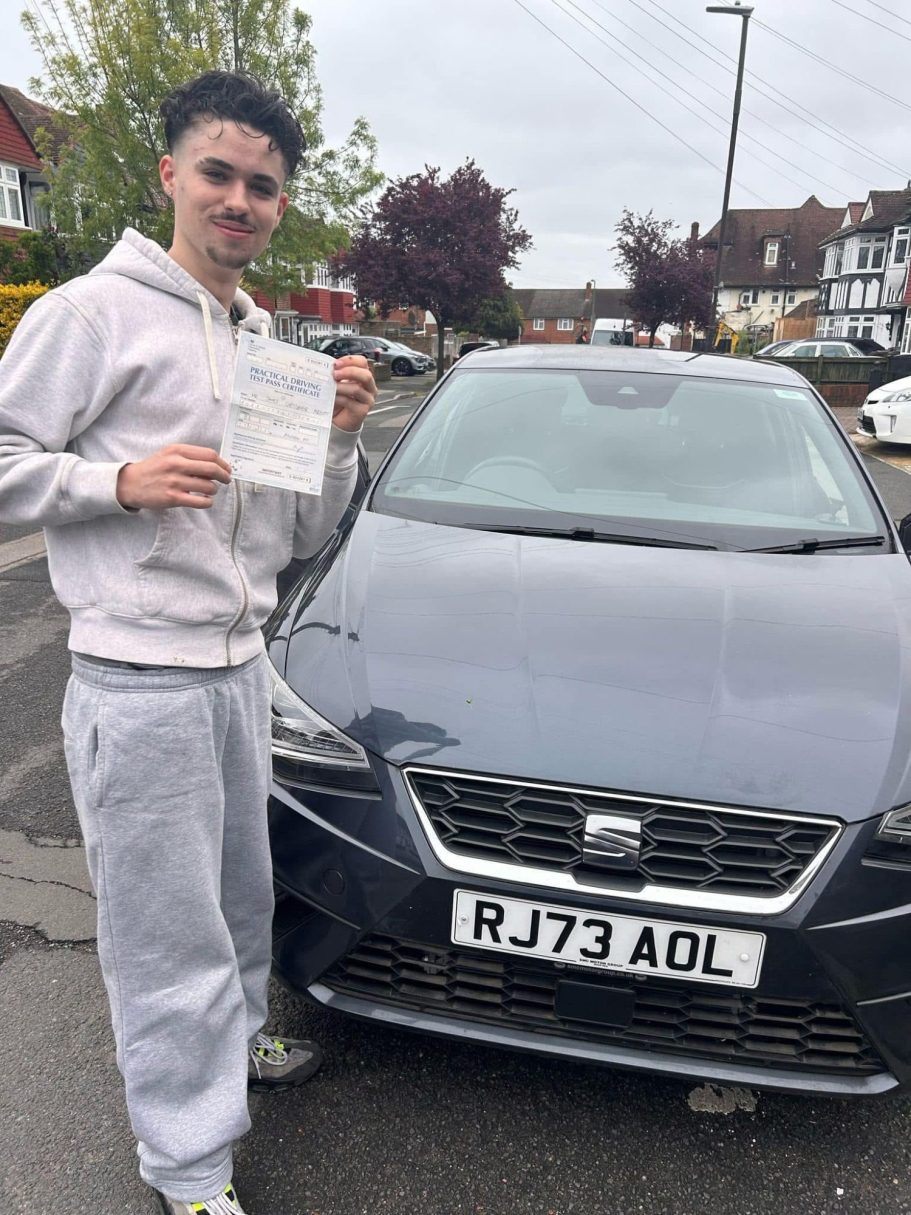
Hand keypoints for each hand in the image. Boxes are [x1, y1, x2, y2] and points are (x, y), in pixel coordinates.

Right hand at [116, 444, 231, 509]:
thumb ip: (189, 457)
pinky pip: (200, 501)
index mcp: (177, 450)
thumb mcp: (169, 455)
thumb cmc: (153, 469)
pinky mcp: (173, 498)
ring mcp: (174, 481)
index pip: (209, 454)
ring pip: (208, 486)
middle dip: (224, 476)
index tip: (227, 469)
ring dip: (214, 490)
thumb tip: (215, 465)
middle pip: (212, 469)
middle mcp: (176, 464)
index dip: (222, 463)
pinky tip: (205, 500)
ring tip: (210, 490)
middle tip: (226, 480)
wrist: (130, 484)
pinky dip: (207, 502)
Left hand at [332, 355, 375, 431]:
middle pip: (365, 375)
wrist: (339, 421)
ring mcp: (367, 400)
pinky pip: (350, 402)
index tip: (336, 363)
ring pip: (357, 389)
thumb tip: (329, 367)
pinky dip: (338, 398)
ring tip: (330, 387)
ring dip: (341, 386)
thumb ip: (337, 374)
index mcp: (364, 377)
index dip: (350, 360)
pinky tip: (331, 398)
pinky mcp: (362, 411)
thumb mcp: (339, 383)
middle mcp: (369, 388)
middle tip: (334, 374)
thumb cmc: (339, 400)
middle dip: (349, 372)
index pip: (362, 362)